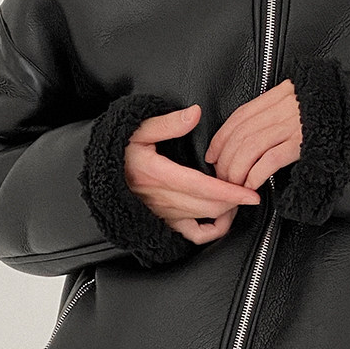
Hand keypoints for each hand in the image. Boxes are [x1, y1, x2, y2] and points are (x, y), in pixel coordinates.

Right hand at [125, 104, 261, 244]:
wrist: (99, 175)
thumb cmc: (121, 152)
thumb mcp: (139, 130)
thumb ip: (168, 123)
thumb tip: (194, 114)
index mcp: (158, 174)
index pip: (202, 187)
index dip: (229, 192)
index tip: (250, 192)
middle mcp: (163, 198)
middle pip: (209, 206)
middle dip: (234, 200)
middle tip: (249, 189)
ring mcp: (165, 213)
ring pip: (205, 218)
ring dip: (227, 210)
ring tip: (238, 198)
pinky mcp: (166, 222)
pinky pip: (193, 234)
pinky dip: (212, 230)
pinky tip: (223, 219)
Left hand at [204, 79, 302, 189]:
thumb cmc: (329, 113)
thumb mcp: (302, 103)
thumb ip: (279, 112)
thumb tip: (251, 135)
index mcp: (280, 95)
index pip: (239, 116)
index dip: (220, 139)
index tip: (211, 156)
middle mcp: (284, 107)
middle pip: (241, 134)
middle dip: (225, 159)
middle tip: (222, 177)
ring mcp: (293, 125)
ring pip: (250, 147)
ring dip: (237, 170)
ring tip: (234, 185)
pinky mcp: (302, 143)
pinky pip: (270, 159)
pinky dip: (256, 175)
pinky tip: (251, 185)